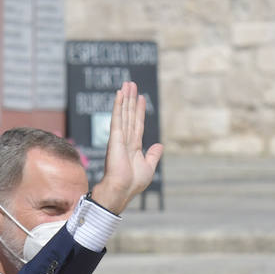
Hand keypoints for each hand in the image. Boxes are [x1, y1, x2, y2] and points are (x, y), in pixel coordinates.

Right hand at [89, 81, 163, 215]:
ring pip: (124, 113)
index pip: (138, 124)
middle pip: (130, 115)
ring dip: (125, 98)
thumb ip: (154, 155)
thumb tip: (160, 145)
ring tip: (127, 84)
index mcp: (134, 147)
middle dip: (131, 100)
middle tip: (132, 84)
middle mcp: (126, 140)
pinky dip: (118, 105)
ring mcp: (120, 138)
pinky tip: (119, 94)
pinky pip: (117, 118)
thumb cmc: (133, 183)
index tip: (141, 98)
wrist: (122, 189)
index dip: (140, 111)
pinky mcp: (115, 137)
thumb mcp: (149, 168)